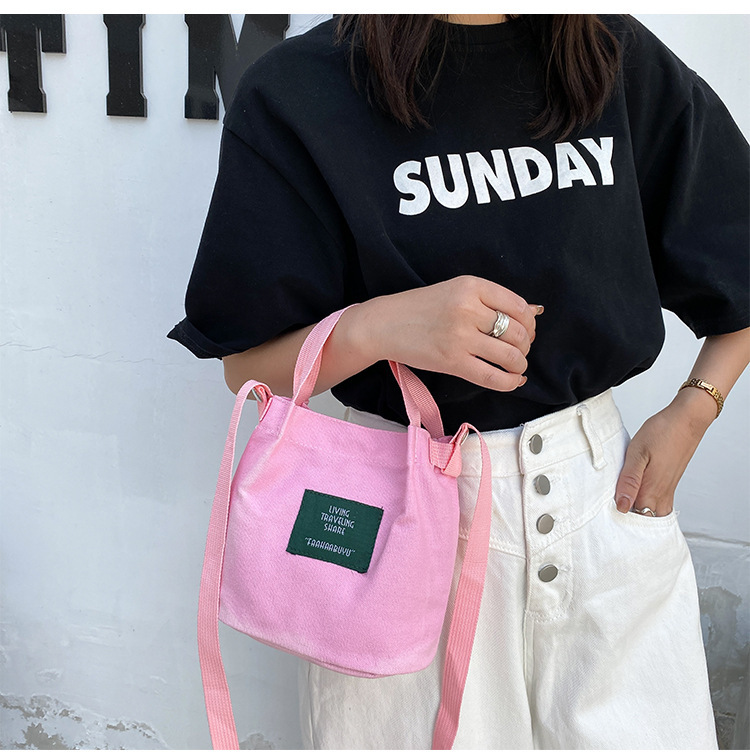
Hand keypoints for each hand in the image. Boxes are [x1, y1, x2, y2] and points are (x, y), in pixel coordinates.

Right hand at [357, 275, 541, 392]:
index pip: (518, 306)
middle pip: (518, 332)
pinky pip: (493, 376)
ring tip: (516, 367)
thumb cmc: (420, 308)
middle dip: (526, 346)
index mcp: (471, 286)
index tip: (526, 331)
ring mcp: (460, 336)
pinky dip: (510, 382)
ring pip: (510, 355)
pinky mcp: (452, 361)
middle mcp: (468, 308)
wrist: (384, 324)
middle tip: (519, 351)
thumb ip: (493, 300)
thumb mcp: (457, 291)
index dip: (530, 323)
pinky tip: (512, 381)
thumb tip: (535, 311)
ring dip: (520, 364)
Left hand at [614, 391, 714, 515]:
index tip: (602, 515)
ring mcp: (667, 491)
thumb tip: (622, 506)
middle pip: (642, 520)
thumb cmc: (662, 433)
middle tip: (607, 513)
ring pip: (652, 515)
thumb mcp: (637, 453)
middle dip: (626, 521)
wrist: (686, 421)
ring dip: (637, 515)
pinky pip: (659, 506)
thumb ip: (629, 481)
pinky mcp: (669, 486)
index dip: (616, 519)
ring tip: (620, 508)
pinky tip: (634, 499)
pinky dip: (647, 508)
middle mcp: (661, 495)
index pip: (632, 518)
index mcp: (651, 490)